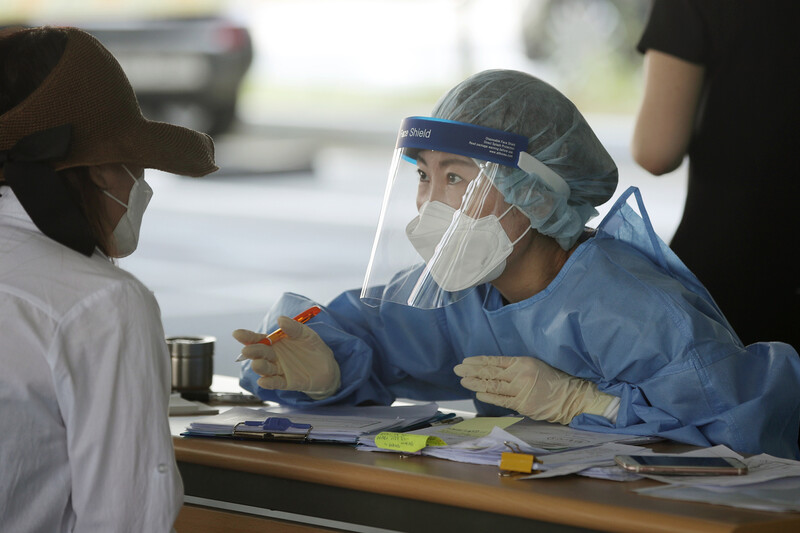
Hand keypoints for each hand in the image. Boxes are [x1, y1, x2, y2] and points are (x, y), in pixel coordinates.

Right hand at [233, 316, 339, 399]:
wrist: (328, 367)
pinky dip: (269, 382)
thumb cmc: (313, 348)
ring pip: (266, 369)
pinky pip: (276, 383)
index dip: (247, 337)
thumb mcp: (306, 334)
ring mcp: (279, 370)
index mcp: (275, 342)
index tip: (237, 333)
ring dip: (260, 367)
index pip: (258, 339)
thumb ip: (294, 328)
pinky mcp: (287, 382)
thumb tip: (280, 319)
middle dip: (252, 351)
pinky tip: (263, 381)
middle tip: (247, 350)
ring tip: (257, 364)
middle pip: (259, 353)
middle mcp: (274, 356)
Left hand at [453, 356, 613, 424]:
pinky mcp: (522, 404)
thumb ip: (514, 367)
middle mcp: (519, 374)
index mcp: (522, 361)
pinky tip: (478, 393)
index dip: (478, 361)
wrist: (571, 396)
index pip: (494, 361)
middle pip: (490, 372)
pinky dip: (488, 397)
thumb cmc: (553, 380)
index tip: (466, 361)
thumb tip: (492, 371)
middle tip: (457, 369)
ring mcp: (520, 389)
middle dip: (471, 371)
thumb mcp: (534, 365)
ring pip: (493, 386)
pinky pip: (501, 400)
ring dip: (476, 383)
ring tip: (463, 380)